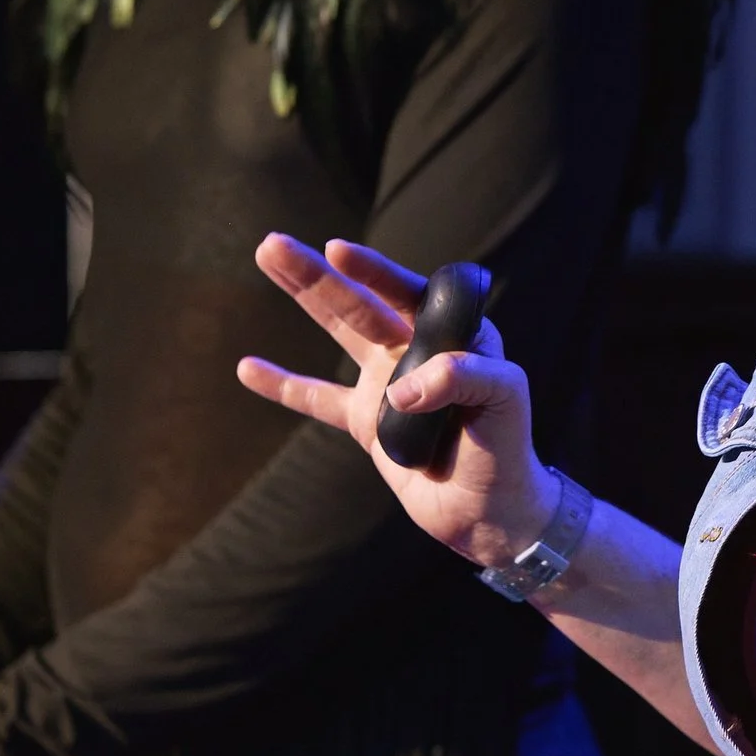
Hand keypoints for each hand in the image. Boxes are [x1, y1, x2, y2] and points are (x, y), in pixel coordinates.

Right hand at [241, 236, 557, 572]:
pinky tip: (247, 368)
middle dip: (317, 273)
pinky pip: (318, 399)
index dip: (373, 271)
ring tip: (267, 260)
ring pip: (337, 332)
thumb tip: (398, 390)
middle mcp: (416, 349)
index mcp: (453, 334)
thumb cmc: (509, 447)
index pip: (408, 293)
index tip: (337, 250)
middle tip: (273, 244)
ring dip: (303, 297)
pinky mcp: (367, 423)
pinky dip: (283, 385)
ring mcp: (387, 383)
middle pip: (358, 303)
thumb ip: (459, 378)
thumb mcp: (504, 399)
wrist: (491, 511)